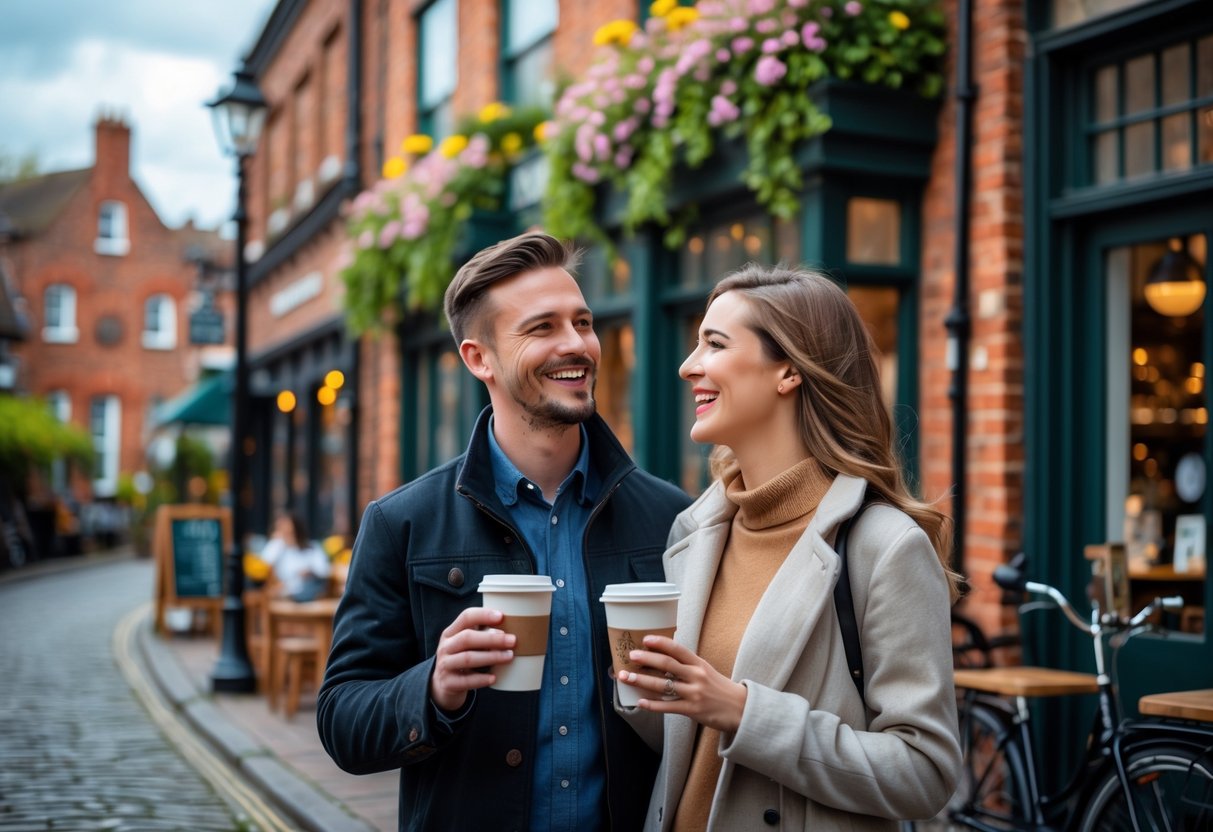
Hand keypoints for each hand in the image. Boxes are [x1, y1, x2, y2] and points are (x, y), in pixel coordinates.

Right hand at [430, 607, 515, 712]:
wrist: (444, 685)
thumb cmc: (462, 659)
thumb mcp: (467, 645)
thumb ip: (483, 635)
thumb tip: (511, 629)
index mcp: (451, 632)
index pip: (466, 617)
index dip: (483, 615)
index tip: (501, 616)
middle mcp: (445, 647)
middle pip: (467, 638)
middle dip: (492, 638)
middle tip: (512, 640)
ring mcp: (444, 665)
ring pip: (467, 658)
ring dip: (491, 656)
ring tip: (509, 656)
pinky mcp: (448, 683)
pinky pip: (465, 680)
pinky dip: (481, 679)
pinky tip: (494, 678)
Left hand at [618, 636, 746, 733]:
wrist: (741, 709)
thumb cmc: (720, 689)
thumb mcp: (707, 670)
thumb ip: (688, 665)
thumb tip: (665, 657)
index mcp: (699, 663)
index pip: (677, 649)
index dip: (660, 642)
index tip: (645, 639)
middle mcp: (696, 675)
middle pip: (667, 663)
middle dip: (646, 659)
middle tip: (631, 656)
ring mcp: (694, 693)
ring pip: (663, 685)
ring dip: (642, 680)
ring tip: (626, 677)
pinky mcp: (692, 710)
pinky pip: (668, 706)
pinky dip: (652, 705)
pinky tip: (640, 702)